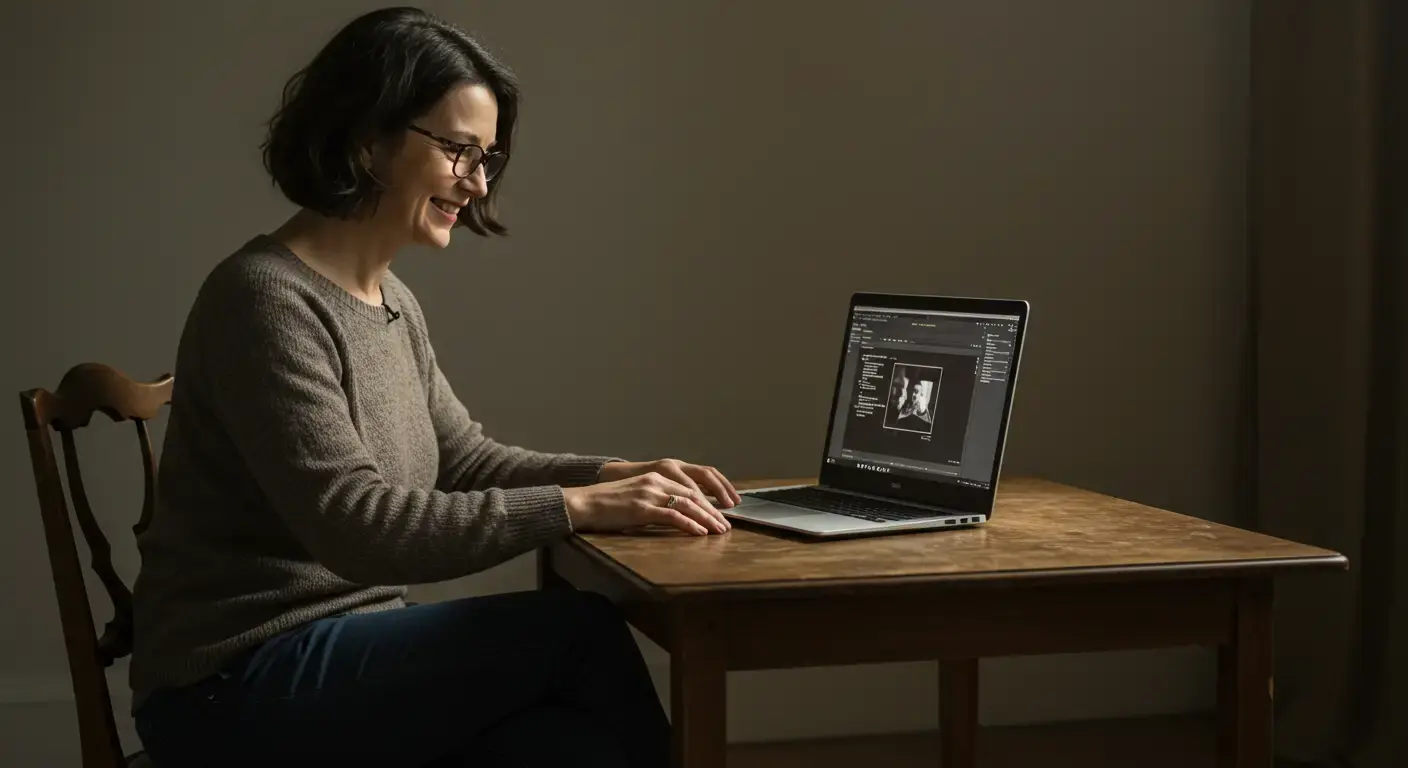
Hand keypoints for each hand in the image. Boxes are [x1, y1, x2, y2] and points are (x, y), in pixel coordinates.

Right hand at [562, 472, 729, 535]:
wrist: (583, 503)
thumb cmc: (606, 504)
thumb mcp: (635, 497)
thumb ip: (655, 503)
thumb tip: (675, 517)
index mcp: (655, 477)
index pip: (689, 488)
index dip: (708, 501)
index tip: (719, 514)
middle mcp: (655, 481)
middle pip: (693, 495)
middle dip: (712, 511)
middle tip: (725, 525)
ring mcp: (649, 494)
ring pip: (687, 505)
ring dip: (706, 519)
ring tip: (719, 530)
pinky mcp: (642, 508)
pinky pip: (672, 515)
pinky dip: (689, 524)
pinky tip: (700, 532)